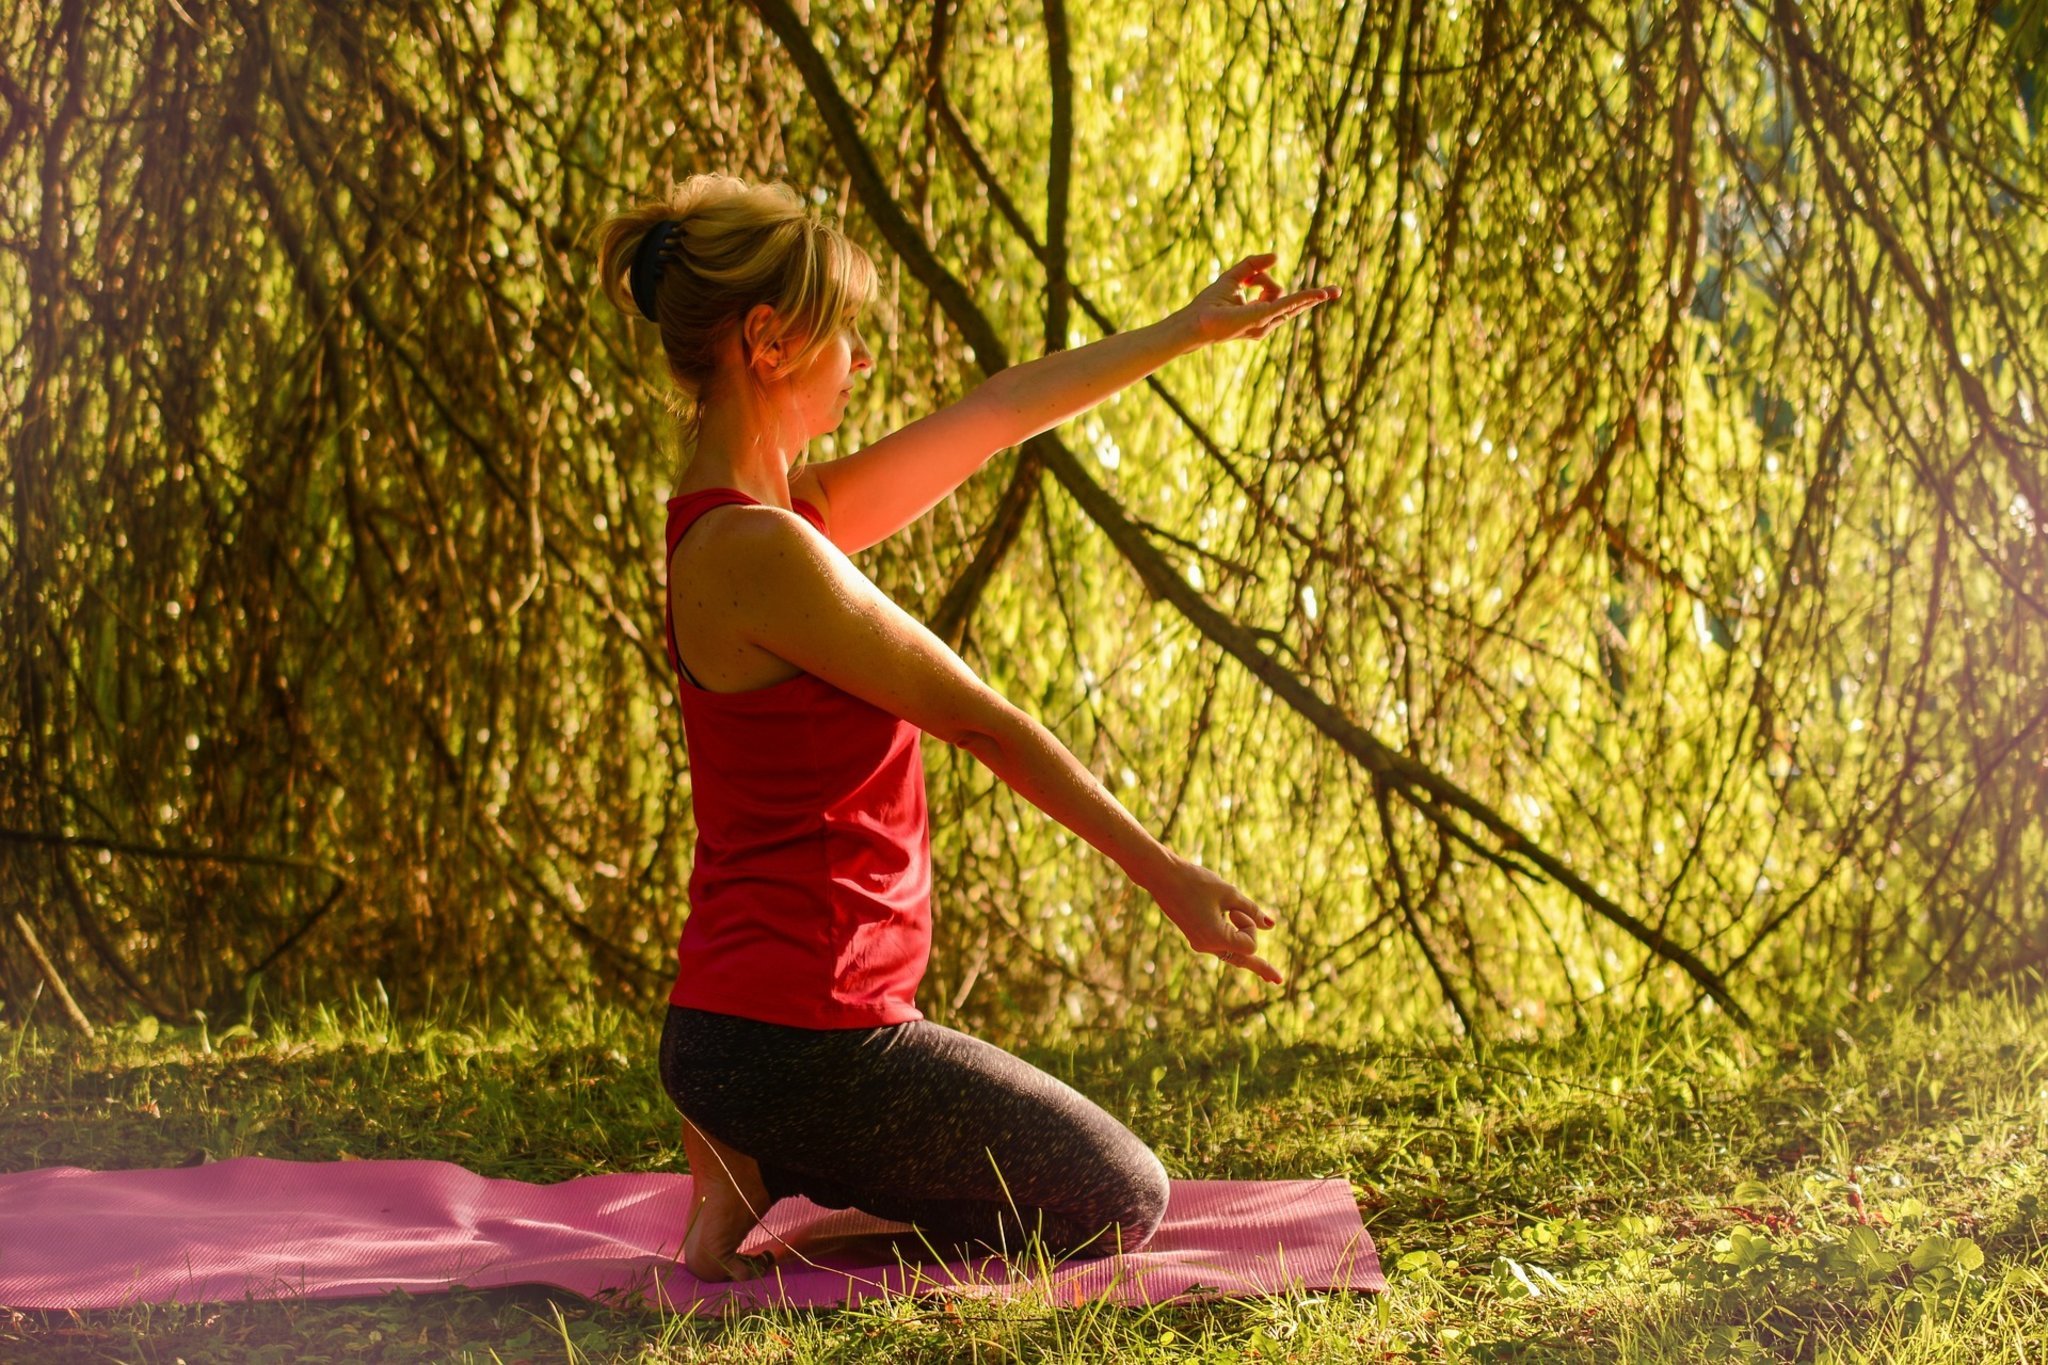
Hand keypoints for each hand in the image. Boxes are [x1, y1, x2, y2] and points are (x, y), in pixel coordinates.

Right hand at [1145, 852, 1284, 984]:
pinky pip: (1222, 945)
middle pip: (1242, 959)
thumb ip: (1251, 910)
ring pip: (1232, 953)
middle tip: (1279, 981)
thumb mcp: (1229, 893)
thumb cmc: (1195, 881)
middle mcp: (1206, 946)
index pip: (1249, 945)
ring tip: (1269, 976)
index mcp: (1214, 938)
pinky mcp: (1197, 936)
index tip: (1235, 908)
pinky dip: (1234, 943)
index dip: (1250, 926)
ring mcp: (1200, 943)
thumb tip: (1270, 926)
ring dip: (1246, 950)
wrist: (1161, 877)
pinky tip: (1247, 959)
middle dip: (1261, 967)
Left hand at [1172, 253, 1338, 346]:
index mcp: (1261, 314)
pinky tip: (1319, 294)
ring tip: (1255, 292)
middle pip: (1291, 302)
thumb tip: (1277, 257)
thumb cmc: (1209, 303)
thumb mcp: (1234, 276)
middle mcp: (1267, 322)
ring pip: (1283, 295)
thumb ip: (1253, 264)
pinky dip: (1303, 298)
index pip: (1280, 296)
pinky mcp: (1262, 318)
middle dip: (1314, 296)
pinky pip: (1287, 303)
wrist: (1195, 322)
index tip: (1321, 291)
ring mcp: (1266, 322)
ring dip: (1263, 282)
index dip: (1291, 291)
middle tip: (1338, 290)